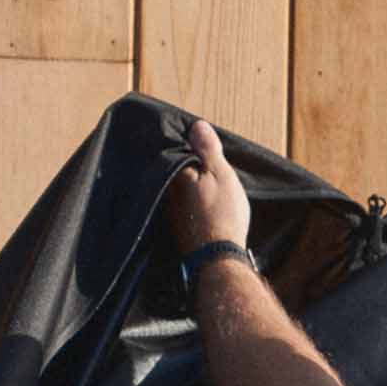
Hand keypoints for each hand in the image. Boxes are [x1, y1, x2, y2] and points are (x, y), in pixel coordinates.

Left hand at [167, 119, 252, 253]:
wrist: (218, 260)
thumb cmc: (221, 215)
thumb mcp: (220, 175)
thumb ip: (208, 150)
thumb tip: (196, 125)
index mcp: (173, 176)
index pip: (172, 151)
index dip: (183, 144)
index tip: (192, 138)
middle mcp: (165, 194)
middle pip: (171, 172)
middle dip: (182, 165)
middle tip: (197, 157)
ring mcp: (169, 214)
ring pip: (175, 191)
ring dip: (184, 185)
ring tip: (199, 179)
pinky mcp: (177, 231)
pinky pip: (180, 208)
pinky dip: (187, 203)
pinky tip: (198, 204)